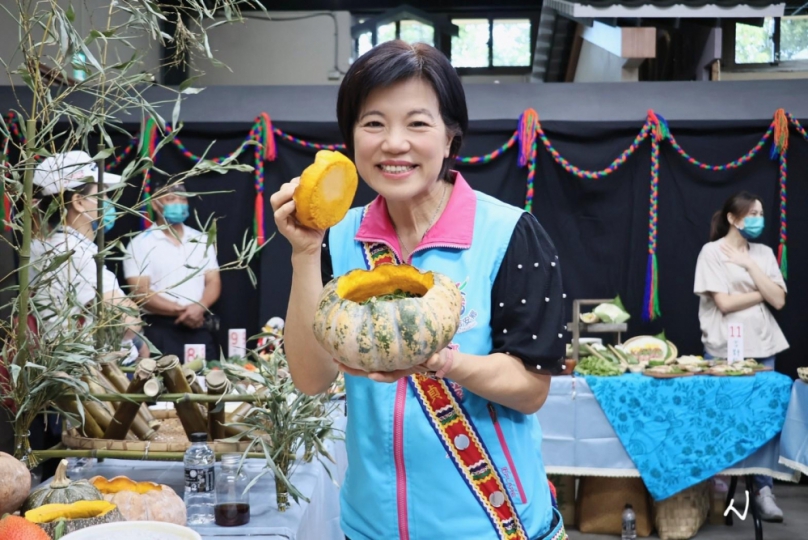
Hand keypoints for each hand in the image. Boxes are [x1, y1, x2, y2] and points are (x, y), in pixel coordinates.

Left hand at [175, 304, 205, 328]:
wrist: (202, 306)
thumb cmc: (193, 306)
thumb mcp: (187, 306)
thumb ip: (180, 308)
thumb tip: (174, 309)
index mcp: (188, 313)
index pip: (181, 319)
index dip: (177, 321)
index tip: (175, 323)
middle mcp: (191, 317)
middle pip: (185, 323)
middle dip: (183, 323)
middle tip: (182, 322)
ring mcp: (195, 320)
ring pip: (190, 325)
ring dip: (187, 325)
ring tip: (187, 323)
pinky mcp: (199, 321)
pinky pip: (195, 326)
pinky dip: (193, 326)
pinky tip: (192, 325)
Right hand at [269, 178, 325, 255]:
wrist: (313, 245)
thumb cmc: (315, 227)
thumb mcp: (318, 210)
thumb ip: (320, 200)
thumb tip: (331, 186)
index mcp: (291, 202)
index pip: (288, 186)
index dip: (295, 181)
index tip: (306, 181)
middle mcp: (284, 207)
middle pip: (280, 190)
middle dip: (290, 186)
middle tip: (301, 187)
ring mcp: (282, 217)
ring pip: (275, 200)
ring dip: (285, 194)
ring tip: (295, 193)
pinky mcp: (282, 226)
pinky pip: (279, 214)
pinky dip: (285, 208)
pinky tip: (294, 205)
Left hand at [334, 348, 454, 383]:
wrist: (436, 356)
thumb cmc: (436, 357)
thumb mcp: (438, 358)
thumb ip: (435, 359)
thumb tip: (433, 359)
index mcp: (404, 368)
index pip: (391, 375)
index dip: (381, 376)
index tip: (372, 374)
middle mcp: (393, 367)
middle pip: (372, 371)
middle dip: (356, 370)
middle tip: (340, 365)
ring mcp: (388, 362)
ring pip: (368, 365)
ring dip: (352, 364)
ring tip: (336, 358)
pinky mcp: (385, 355)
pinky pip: (370, 357)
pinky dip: (359, 355)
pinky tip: (346, 349)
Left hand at [721, 242, 754, 269]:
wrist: (748, 262)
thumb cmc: (747, 258)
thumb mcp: (746, 253)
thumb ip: (744, 249)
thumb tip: (743, 246)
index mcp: (737, 251)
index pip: (731, 248)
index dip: (728, 245)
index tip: (725, 243)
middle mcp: (735, 253)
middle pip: (728, 250)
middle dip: (724, 247)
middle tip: (720, 244)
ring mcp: (734, 257)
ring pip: (727, 253)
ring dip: (723, 251)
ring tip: (719, 248)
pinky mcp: (733, 261)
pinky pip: (728, 261)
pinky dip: (725, 261)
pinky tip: (721, 260)